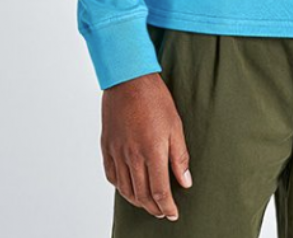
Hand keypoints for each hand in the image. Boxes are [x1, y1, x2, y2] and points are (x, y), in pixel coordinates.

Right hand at [101, 72, 192, 220]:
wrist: (128, 79)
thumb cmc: (155, 98)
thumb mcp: (175, 125)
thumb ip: (180, 156)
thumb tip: (185, 182)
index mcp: (151, 151)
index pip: (159, 191)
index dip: (167, 206)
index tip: (173, 213)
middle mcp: (132, 156)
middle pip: (141, 195)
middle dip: (153, 208)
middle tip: (162, 212)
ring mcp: (117, 152)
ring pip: (125, 189)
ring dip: (138, 201)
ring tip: (148, 204)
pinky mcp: (107, 146)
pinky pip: (111, 176)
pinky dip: (121, 187)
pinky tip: (129, 187)